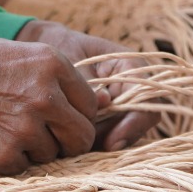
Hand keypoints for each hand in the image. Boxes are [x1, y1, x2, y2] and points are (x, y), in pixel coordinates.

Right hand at [0, 32, 101, 174]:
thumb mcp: (15, 51)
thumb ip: (51, 76)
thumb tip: (89, 102)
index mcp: (52, 64)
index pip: (91, 104)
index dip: (75, 113)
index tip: (59, 116)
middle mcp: (45, 96)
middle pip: (82, 137)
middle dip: (66, 140)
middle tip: (44, 136)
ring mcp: (25, 128)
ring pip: (52, 156)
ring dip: (34, 150)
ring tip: (2, 128)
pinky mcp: (3, 155)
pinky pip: (23, 168)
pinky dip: (9, 160)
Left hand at [14, 20, 162, 151]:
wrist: (45, 48)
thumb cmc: (60, 47)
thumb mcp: (70, 58)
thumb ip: (88, 80)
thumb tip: (105, 102)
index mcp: (130, 65)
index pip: (147, 99)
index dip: (134, 123)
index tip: (112, 142)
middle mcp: (132, 86)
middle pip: (139, 122)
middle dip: (115, 137)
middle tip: (87, 145)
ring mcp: (122, 103)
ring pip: (126, 133)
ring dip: (104, 141)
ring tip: (76, 140)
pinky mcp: (110, 117)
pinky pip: (110, 135)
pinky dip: (95, 141)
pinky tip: (74, 140)